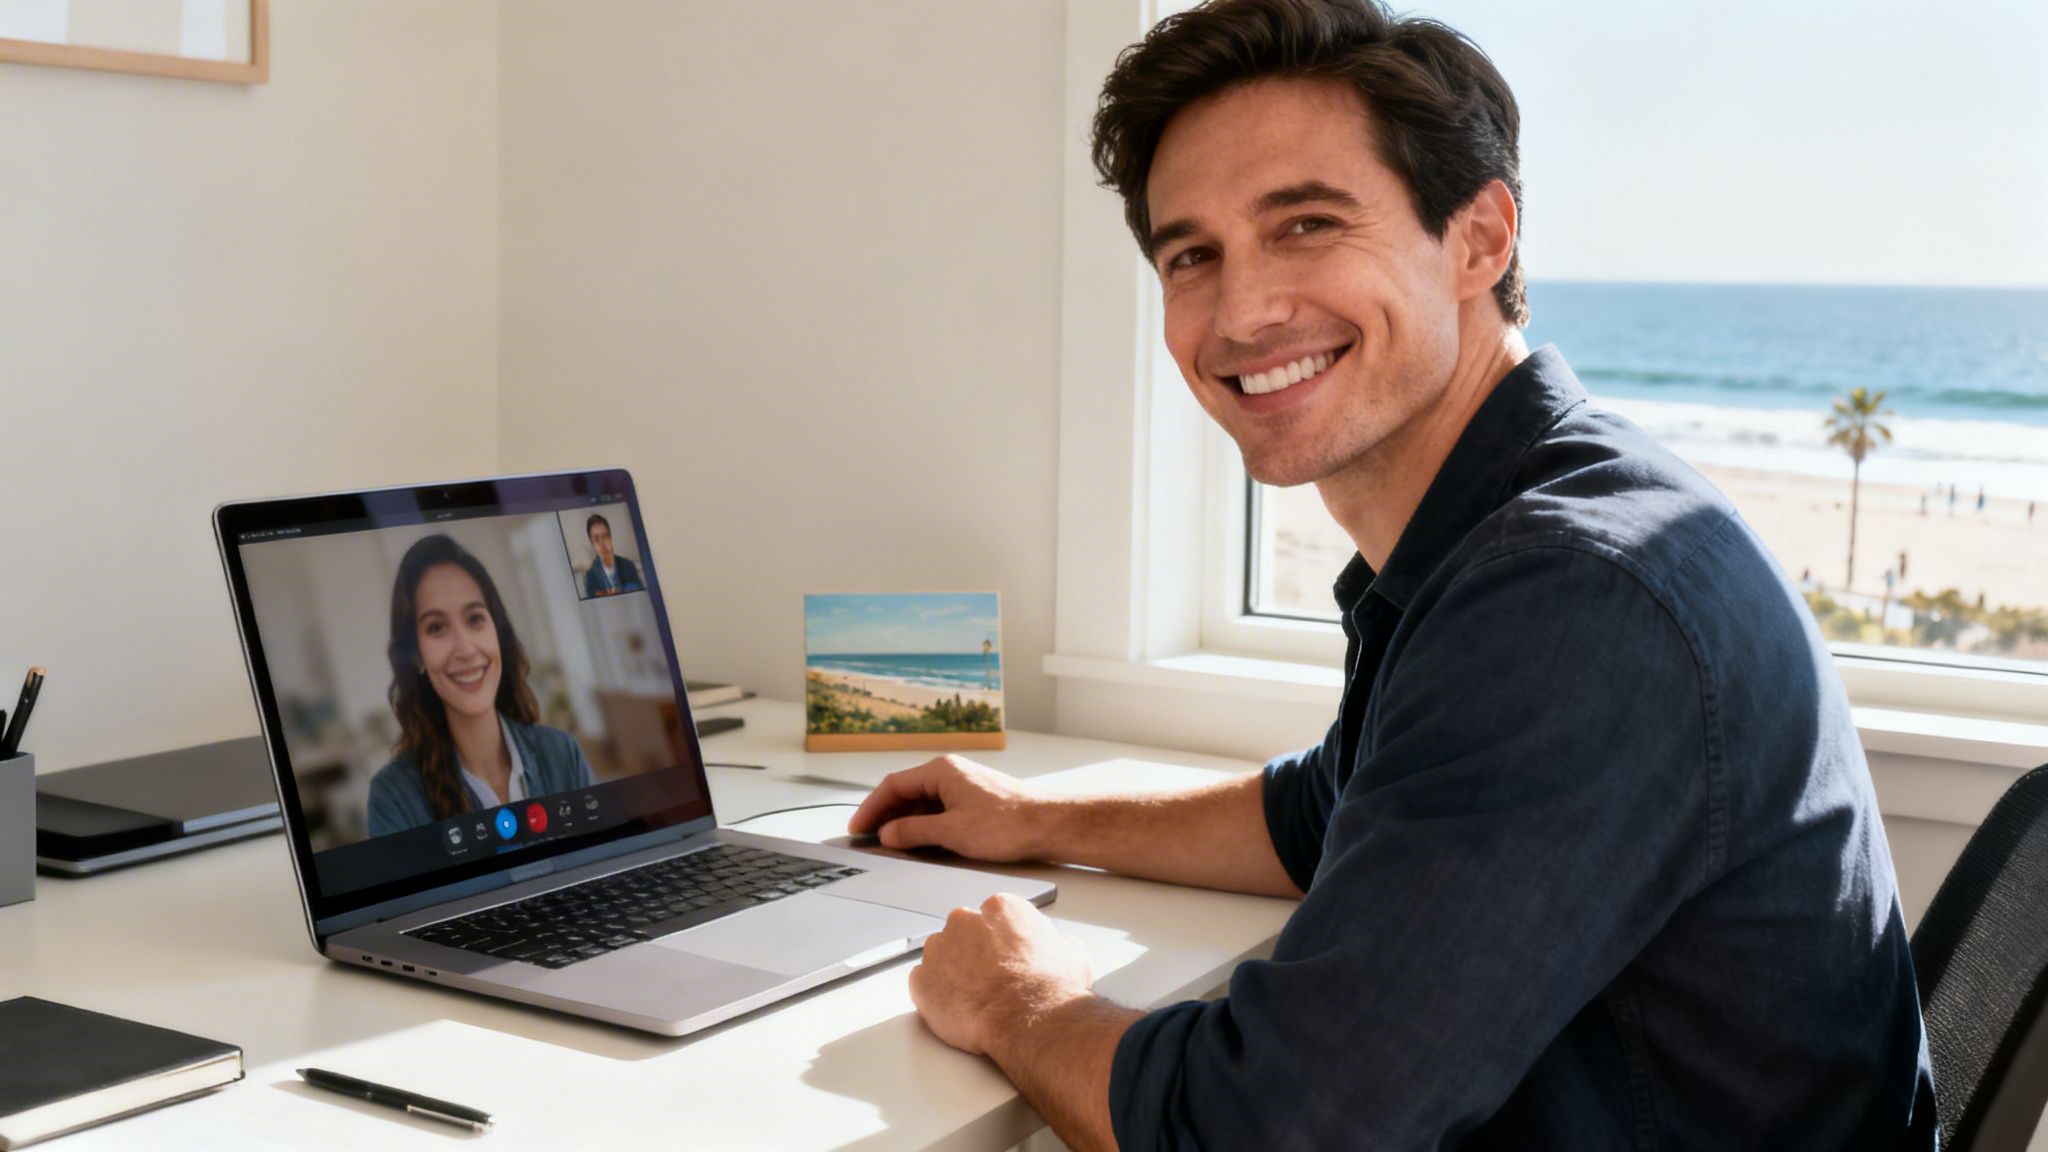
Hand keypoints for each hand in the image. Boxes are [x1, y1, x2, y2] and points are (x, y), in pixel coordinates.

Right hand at [847, 755, 1048, 860]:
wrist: (1049, 825)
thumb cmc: (1008, 824)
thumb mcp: (951, 832)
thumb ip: (914, 831)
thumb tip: (888, 834)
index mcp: (941, 771)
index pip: (893, 785)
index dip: (871, 809)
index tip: (858, 829)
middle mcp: (951, 773)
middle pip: (906, 792)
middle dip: (886, 816)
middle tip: (869, 840)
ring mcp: (964, 786)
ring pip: (923, 802)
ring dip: (906, 822)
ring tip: (892, 846)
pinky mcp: (975, 800)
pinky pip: (940, 809)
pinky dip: (925, 825)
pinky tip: (920, 843)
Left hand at [909, 892, 1092, 1055]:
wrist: (1030, 1019)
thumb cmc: (1050, 987)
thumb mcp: (1071, 953)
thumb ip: (1055, 943)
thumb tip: (1060, 948)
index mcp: (1000, 908)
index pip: (993, 916)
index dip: (1001, 941)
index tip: (1005, 957)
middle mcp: (965, 920)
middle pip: (962, 932)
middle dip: (972, 953)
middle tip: (990, 979)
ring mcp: (939, 949)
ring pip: (940, 956)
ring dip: (952, 972)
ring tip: (973, 998)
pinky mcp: (921, 980)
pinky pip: (923, 984)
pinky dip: (935, 996)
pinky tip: (956, 1010)